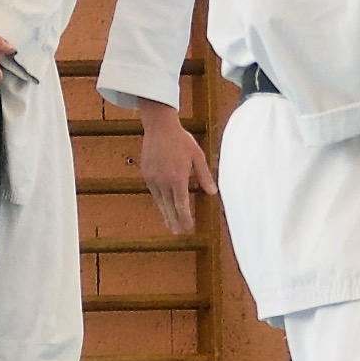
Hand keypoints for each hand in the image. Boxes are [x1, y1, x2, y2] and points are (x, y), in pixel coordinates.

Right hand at [138, 105, 215, 233]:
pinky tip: (163, 206)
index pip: (181, 204)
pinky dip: (159, 201)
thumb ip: (204, 176)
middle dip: (174, 221)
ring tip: (169, 224)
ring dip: (165, 214)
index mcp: (177, 178)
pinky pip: (154, 192)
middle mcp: (163, 181)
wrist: (160, 127)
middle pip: (169, 207)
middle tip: (178, 233)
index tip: (188, 228)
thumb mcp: (197, 156)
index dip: (185, 218)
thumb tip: (213, 192)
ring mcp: (153, 178)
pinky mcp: (146, 174)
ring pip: (160, 201)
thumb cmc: (181, 140)